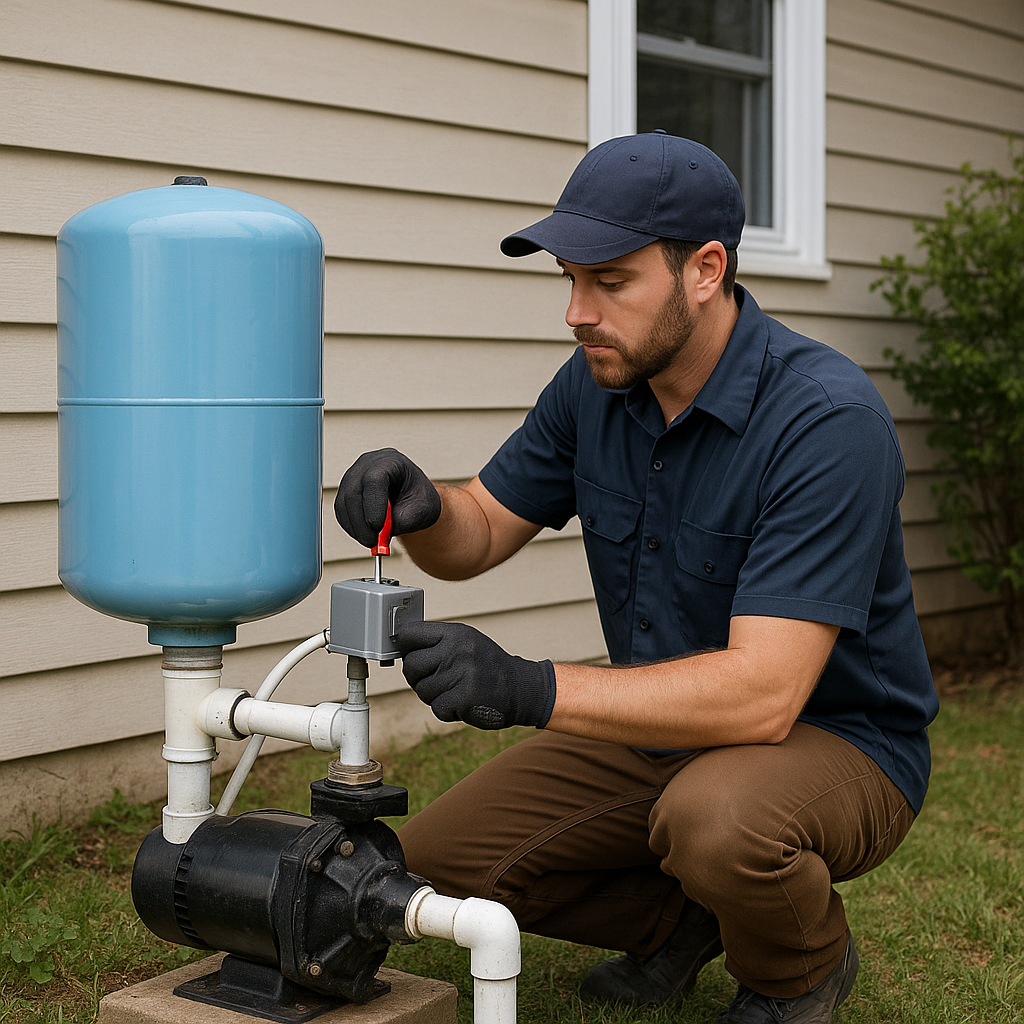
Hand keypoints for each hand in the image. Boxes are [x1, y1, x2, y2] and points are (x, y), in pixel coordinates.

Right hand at [335, 448, 441, 547]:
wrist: (412, 499)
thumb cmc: (419, 500)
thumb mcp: (423, 510)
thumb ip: (404, 520)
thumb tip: (381, 534)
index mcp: (391, 461)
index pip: (374, 479)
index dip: (373, 505)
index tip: (377, 528)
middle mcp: (368, 464)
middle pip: (354, 491)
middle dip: (361, 522)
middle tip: (372, 542)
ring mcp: (353, 476)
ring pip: (344, 502)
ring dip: (355, 527)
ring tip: (372, 541)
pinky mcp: (346, 490)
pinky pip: (341, 510)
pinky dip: (351, 526)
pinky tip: (364, 535)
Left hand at [396, 621, 555, 729]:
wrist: (521, 689)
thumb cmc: (488, 666)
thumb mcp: (467, 642)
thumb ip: (438, 643)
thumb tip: (400, 647)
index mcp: (456, 633)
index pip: (410, 634)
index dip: (404, 646)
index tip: (408, 653)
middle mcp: (458, 650)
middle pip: (410, 665)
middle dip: (417, 677)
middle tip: (434, 679)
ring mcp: (461, 674)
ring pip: (422, 690)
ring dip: (434, 696)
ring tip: (454, 690)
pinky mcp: (465, 698)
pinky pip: (437, 708)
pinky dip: (447, 710)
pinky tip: (462, 702)